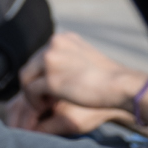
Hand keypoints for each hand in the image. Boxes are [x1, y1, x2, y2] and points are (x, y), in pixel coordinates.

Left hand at [11, 32, 147, 138]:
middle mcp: (55, 43)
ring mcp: (51, 60)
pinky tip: (45, 108)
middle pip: (31, 64)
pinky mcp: (51, 79)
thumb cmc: (109, 80)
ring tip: (43, 105)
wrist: (121, 86)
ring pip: (26, 76)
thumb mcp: (85, 61)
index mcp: (64, 38)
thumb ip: (69, 60)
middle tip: (44, 100)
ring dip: (31, 93)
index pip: (41, 55)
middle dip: (34, 83)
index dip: (42, 74)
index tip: (48, 90)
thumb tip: (55, 71)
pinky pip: (30, 90)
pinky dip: (34, 101)